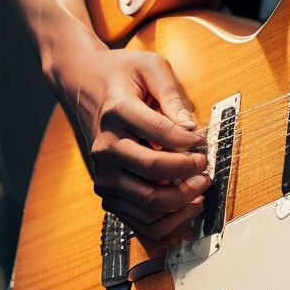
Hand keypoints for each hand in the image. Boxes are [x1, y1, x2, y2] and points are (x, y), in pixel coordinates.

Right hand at [58, 49, 208, 242]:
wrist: (83, 84)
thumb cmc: (121, 74)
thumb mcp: (151, 66)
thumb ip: (172, 94)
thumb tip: (190, 127)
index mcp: (117, 112)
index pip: (161, 134)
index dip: (190, 141)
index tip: (204, 140)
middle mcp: (106, 148)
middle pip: (154, 174)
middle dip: (189, 173)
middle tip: (206, 165)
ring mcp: (104, 174)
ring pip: (148, 204)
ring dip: (181, 202)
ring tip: (201, 187)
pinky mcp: (107, 192)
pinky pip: (139, 221)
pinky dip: (166, 223)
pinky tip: (187, 210)